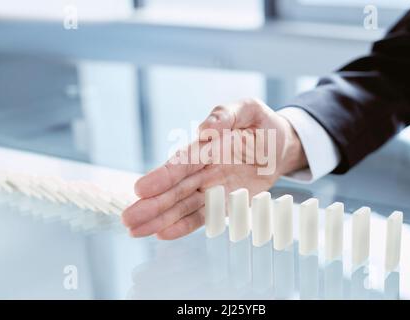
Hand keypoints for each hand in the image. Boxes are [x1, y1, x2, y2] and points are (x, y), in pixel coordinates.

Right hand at [122, 98, 307, 238]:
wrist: (281, 145)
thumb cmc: (261, 124)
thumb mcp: (248, 110)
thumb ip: (226, 115)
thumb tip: (205, 129)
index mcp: (206, 146)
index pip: (182, 163)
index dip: (162, 176)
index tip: (142, 189)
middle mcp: (204, 168)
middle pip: (174, 188)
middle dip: (151, 204)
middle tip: (128, 218)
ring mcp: (212, 187)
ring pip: (182, 205)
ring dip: (160, 218)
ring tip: (136, 230)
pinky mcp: (224, 202)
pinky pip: (202, 216)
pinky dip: (184, 226)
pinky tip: (163, 233)